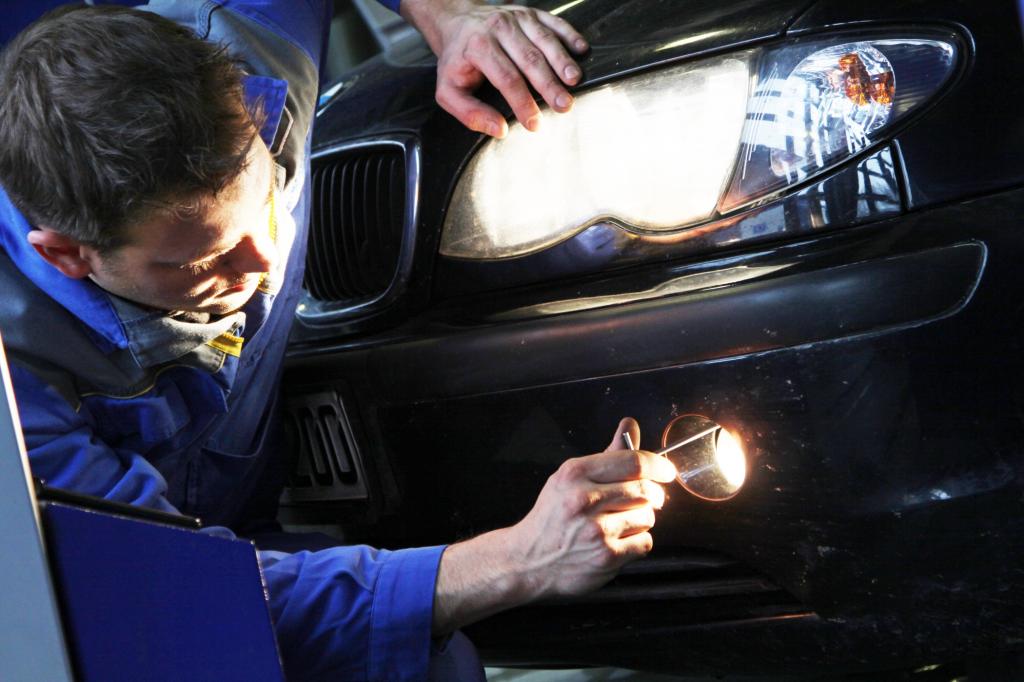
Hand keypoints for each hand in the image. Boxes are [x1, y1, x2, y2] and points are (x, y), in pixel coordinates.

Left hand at [400, 0, 588, 136]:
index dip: (522, 102)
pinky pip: (554, 22)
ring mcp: (517, 18)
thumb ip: (469, 113)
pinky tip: (581, 50)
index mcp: (478, 47)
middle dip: (549, 84)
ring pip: (544, 40)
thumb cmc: (457, 61)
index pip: (506, 78)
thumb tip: (499, 129)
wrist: (456, 23)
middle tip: (564, 105)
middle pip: (529, 59)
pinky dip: (570, 35)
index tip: (535, 123)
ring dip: (562, 61)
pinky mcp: (530, 13)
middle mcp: (498, 28)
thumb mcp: (448, 91)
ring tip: (574, 80)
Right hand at [505, 417, 676, 597]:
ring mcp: (596, 530)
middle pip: (645, 489)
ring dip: (642, 519)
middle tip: (648, 498)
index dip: (658, 465)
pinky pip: (644, 542)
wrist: (529, 559)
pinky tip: (618, 541)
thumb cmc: (553, 516)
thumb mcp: (570, 477)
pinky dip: (638, 542)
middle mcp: (584, 499)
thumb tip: (630, 425)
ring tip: (621, 523)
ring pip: (648, 516)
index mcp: (576, 473)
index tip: (666, 470)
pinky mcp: (606, 556)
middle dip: (654, 494)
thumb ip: (606, 454)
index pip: (633, 462)